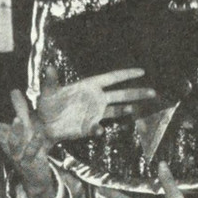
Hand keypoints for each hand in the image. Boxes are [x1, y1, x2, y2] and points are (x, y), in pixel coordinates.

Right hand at [0, 90, 54, 197]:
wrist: (35, 176)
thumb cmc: (28, 149)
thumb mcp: (25, 128)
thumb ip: (20, 109)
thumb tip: (14, 90)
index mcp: (5, 138)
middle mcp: (8, 146)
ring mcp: (18, 155)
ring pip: (14, 144)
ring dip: (15, 132)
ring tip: (16, 119)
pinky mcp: (29, 162)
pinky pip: (31, 153)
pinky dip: (34, 144)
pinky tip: (38, 135)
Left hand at [38, 67, 156, 140]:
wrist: (44, 125)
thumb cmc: (47, 105)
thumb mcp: (48, 92)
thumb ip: (50, 81)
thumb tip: (48, 67)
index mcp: (89, 86)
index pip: (112, 78)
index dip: (126, 75)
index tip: (141, 72)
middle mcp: (96, 98)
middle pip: (121, 94)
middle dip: (137, 93)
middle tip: (153, 92)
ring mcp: (95, 113)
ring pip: (117, 110)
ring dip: (126, 109)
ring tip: (134, 109)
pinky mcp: (90, 126)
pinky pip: (98, 127)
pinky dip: (98, 129)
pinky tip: (98, 130)